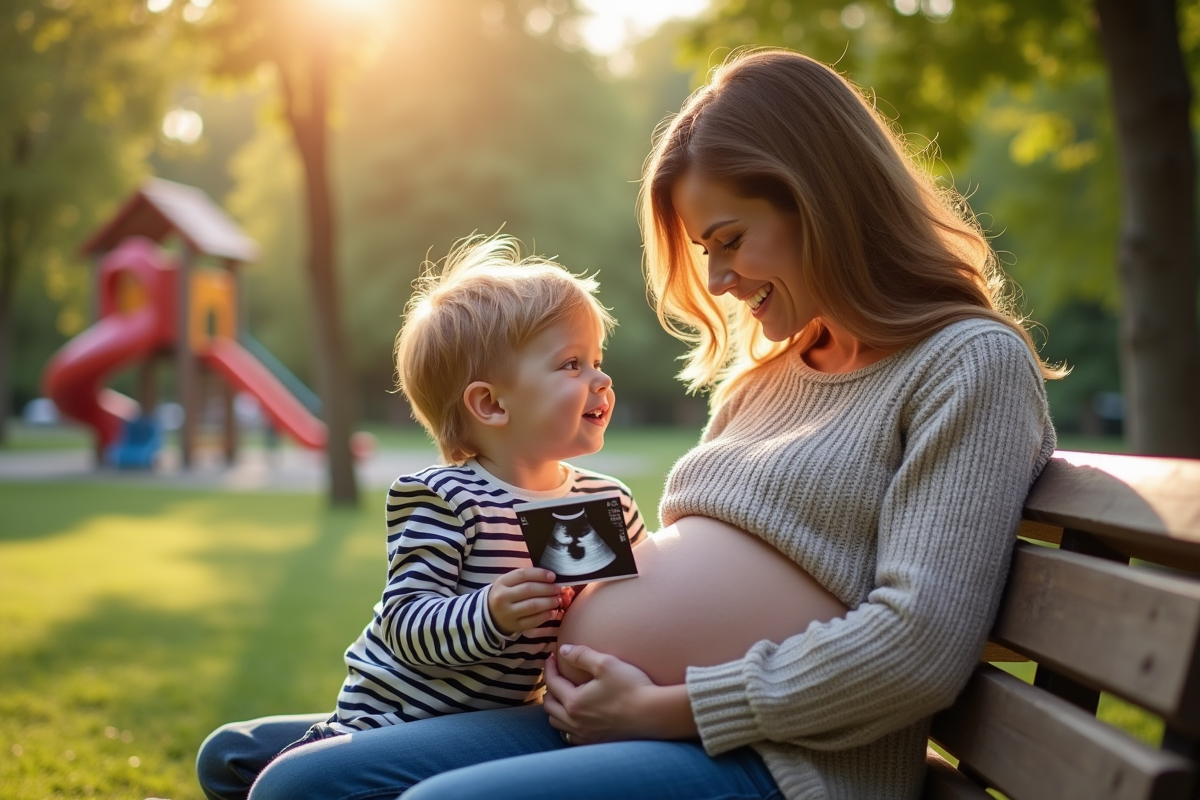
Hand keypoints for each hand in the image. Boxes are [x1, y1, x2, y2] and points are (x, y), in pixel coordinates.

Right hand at [488, 568, 568, 635]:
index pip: (523, 574)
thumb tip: (550, 577)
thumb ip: (526, 578)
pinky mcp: (515, 626)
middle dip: (548, 588)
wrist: (491, 616)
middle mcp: (502, 597)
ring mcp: (508, 613)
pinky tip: (552, 611)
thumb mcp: (508, 583)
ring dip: (549, 602)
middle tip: (559, 588)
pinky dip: (546, 615)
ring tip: (558, 599)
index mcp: (501, 582)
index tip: (553, 576)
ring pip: (533, 605)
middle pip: (530, 589)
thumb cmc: (505, 595)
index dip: (540, 574)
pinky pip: (534, 620)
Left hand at [543, 645, 697, 744]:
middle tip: (557, 676)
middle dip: (550, 688)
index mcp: (574, 702)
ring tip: (563, 696)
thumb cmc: (631, 687)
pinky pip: (570, 736)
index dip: (550, 668)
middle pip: (549, 705)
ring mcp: (585, 735)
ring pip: (557, 723)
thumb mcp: (606, 663)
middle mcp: (575, 722)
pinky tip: (576, 717)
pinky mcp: (596, 742)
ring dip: (555, 708)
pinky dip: (566, 725)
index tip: (553, 657)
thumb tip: (564, 650)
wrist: (654, 715)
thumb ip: (582, 655)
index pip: (552, 682)